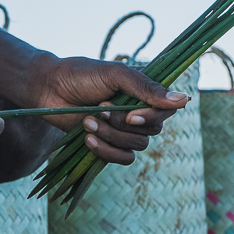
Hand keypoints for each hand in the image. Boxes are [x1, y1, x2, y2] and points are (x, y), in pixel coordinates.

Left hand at [22, 56, 189, 164]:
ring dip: (111, 135)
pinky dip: (107, 152)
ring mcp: (124, 130)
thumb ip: (147, 87)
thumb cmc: (81, 75)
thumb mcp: (115, 75)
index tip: (132, 115)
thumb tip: (184, 100)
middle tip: (100, 108)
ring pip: (136, 146)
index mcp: (144, 91)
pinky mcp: (109, 144)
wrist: (48, 89)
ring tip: (88, 120)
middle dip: (123, 124)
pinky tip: (88, 140)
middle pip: (152, 131)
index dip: (152, 117)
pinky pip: (123, 159)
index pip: (167, 110)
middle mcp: (138, 111)